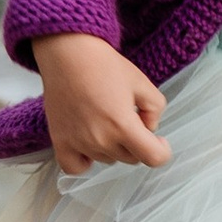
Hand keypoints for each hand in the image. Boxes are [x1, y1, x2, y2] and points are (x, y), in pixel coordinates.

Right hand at [33, 32, 170, 171]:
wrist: (68, 54)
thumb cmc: (105, 65)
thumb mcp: (142, 82)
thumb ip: (156, 109)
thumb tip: (149, 127)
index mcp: (123, 125)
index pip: (153, 158)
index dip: (162, 151)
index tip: (159, 140)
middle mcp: (101, 139)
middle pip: (131, 158)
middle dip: (136, 143)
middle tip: (128, 118)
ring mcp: (78, 142)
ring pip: (107, 159)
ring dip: (113, 147)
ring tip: (106, 120)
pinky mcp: (60, 141)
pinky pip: (75, 167)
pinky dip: (85, 162)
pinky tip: (90, 145)